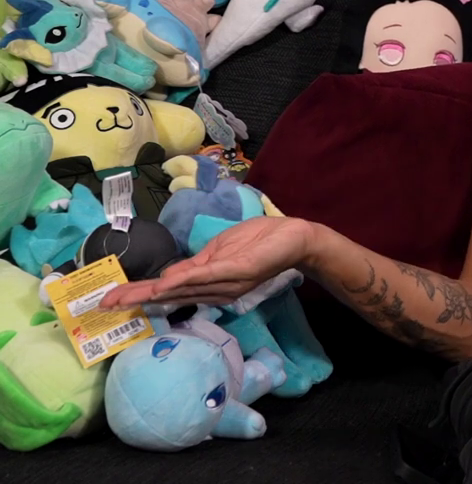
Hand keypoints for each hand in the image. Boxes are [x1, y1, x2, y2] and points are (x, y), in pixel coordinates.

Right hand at [100, 216, 315, 310]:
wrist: (296, 238)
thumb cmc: (259, 241)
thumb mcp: (220, 251)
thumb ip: (194, 266)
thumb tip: (165, 276)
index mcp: (209, 285)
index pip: (169, 291)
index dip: (140, 295)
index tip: (111, 300)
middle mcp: (215, 291)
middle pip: (169, 295)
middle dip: (136, 299)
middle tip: (105, 304)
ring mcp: (226, 283)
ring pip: (183, 289)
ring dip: (151, 293)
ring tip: (123, 297)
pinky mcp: (238, 270)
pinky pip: (207, 276)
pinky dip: (183, 280)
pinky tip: (163, 285)